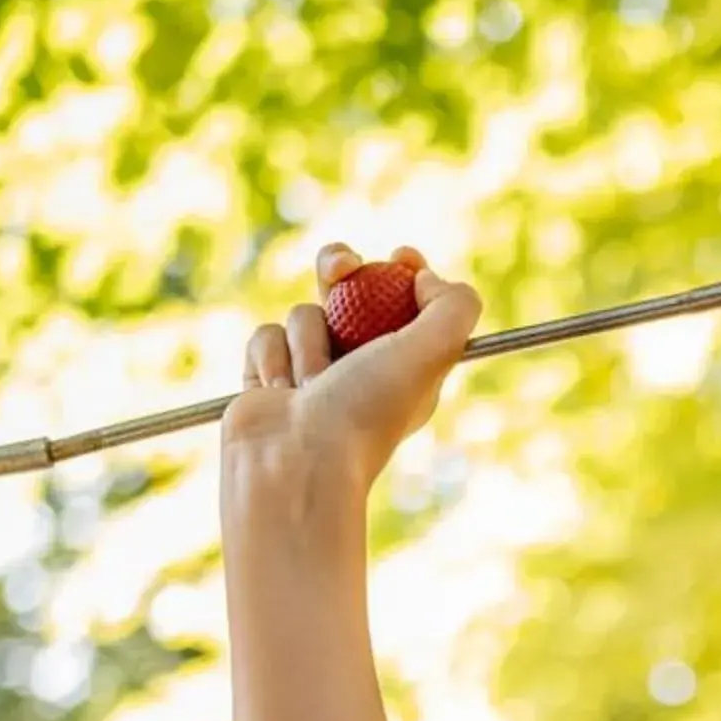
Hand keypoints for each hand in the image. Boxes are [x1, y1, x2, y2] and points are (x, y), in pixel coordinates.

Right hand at [220, 242, 483, 506]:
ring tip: (312, 386)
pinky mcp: (268, 375)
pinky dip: (272, 358)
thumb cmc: (364, 412)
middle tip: (340, 269)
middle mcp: (361, 366)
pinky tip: (280, 394)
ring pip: (303, 313)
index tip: (400, 257)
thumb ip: (454, 307)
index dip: (404, 273)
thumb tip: (425, 277)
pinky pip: (265, 335)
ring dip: (306, 340)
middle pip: (351, 290)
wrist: (293, 463)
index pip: (409, 302)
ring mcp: (312, 371)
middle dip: (341, 268)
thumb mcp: (432, 354)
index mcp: (407, 365)